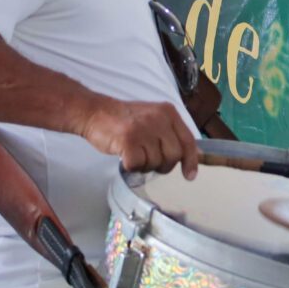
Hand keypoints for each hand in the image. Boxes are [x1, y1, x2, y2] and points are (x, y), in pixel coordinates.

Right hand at [80, 98, 198, 178]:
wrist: (95, 112)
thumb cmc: (125, 119)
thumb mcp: (154, 118)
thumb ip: (171, 133)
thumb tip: (193, 154)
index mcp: (168, 112)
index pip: (188, 140)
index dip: (191, 161)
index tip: (190, 175)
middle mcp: (159, 119)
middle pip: (174, 155)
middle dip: (164, 165)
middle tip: (150, 161)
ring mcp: (143, 129)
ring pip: (156, 162)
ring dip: (145, 165)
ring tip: (134, 153)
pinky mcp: (128, 140)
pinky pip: (137, 165)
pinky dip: (131, 166)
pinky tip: (125, 155)